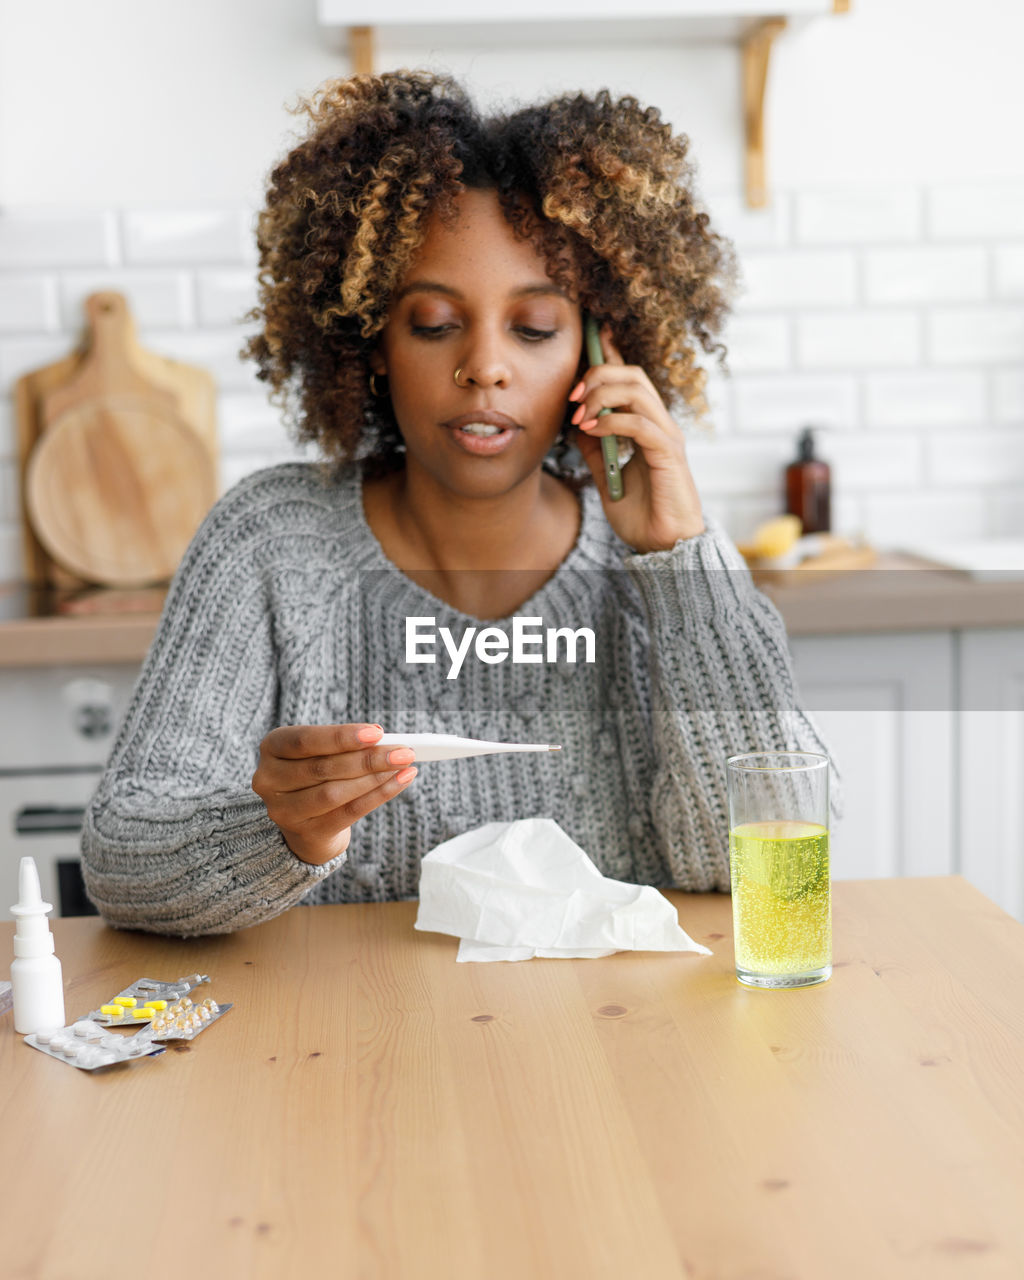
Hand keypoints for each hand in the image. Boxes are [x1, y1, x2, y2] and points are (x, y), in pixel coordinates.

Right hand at [252, 724, 416, 865]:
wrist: (306, 824)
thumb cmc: (318, 775)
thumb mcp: (321, 753)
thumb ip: (345, 745)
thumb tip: (382, 737)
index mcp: (272, 748)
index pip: (306, 740)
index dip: (341, 737)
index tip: (377, 733)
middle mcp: (269, 779)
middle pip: (323, 768)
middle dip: (368, 758)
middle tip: (403, 751)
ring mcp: (284, 810)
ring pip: (335, 792)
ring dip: (375, 778)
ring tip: (404, 766)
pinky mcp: (305, 832)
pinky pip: (348, 813)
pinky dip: (378, 796)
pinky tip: (400, 782)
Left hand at [569, 327, 705, 552]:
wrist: (664, 547)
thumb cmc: (642, 514)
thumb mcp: (607, 477)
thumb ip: (595, 450)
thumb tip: (575, 425)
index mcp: (648, 425)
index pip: (630, 378)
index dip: (609, 354)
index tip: (585, 340)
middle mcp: (661, 424)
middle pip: (633, 374)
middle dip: (597, 375)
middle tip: (571, 396)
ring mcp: (667, 437)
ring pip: (638, 391)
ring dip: (602, 396)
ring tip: (579, 416)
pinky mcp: (669, 455)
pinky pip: (641, 424)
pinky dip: (612, 422)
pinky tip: (591, 432)